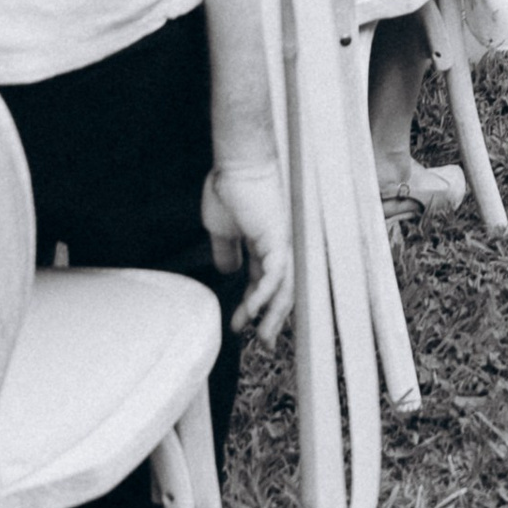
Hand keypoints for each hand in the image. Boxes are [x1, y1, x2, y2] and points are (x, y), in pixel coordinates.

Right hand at [204, 154, 293, 340]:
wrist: (235, 165)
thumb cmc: (228, 189)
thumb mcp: (220, 229)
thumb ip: (227, 251)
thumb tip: (227, 272)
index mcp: (264, 244)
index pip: (264, 283)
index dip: (254, 305)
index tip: (240, 325)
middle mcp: (278, 246)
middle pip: (282, 290)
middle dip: (273, 318)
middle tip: (263, 342)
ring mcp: (282, 242)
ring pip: (286, 287)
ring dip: (274, 314)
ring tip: (263, 336)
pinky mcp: (279, 238)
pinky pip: (277, 274)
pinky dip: (266, 294)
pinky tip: (254, 310)